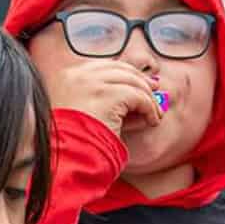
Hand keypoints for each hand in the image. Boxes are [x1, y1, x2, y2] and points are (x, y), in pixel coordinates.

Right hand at [46, 55, 166, 137]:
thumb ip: (110, 100)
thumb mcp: (91, 114)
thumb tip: (144, 94)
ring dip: (148, 97)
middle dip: (140, 79)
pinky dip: (149, 108)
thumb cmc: (78, 142)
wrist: (69, 156)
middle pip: (119, 68)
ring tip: (155, 114)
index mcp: (68, 77)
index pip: (103, 67)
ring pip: (132, 81)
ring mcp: (92, 83)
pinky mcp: (107, 94)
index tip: (140, 83)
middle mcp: (79, 75)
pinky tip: (152, 120)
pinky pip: (138, 96)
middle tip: (155, 90)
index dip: (125, 74)